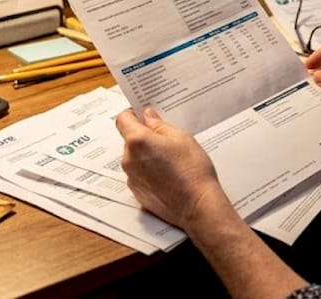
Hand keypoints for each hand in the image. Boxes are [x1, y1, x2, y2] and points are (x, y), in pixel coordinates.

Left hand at [115, 107, 230, 229]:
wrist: (197, 205)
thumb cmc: (192, 170)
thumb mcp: (181, 138)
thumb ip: (160, 125)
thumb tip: (148, 117)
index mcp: (137, 141)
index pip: (122, 119)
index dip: (132, 114)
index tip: (143, 114)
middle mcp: (129, 160)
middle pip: (129, 140)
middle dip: (144, 137)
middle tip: (165, 140)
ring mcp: (132, 178)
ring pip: (135, 158)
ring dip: (146, 155)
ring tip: (170, 160)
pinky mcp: (137, 193)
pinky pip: (139, 175)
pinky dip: (148, 172)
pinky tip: (167, 175)